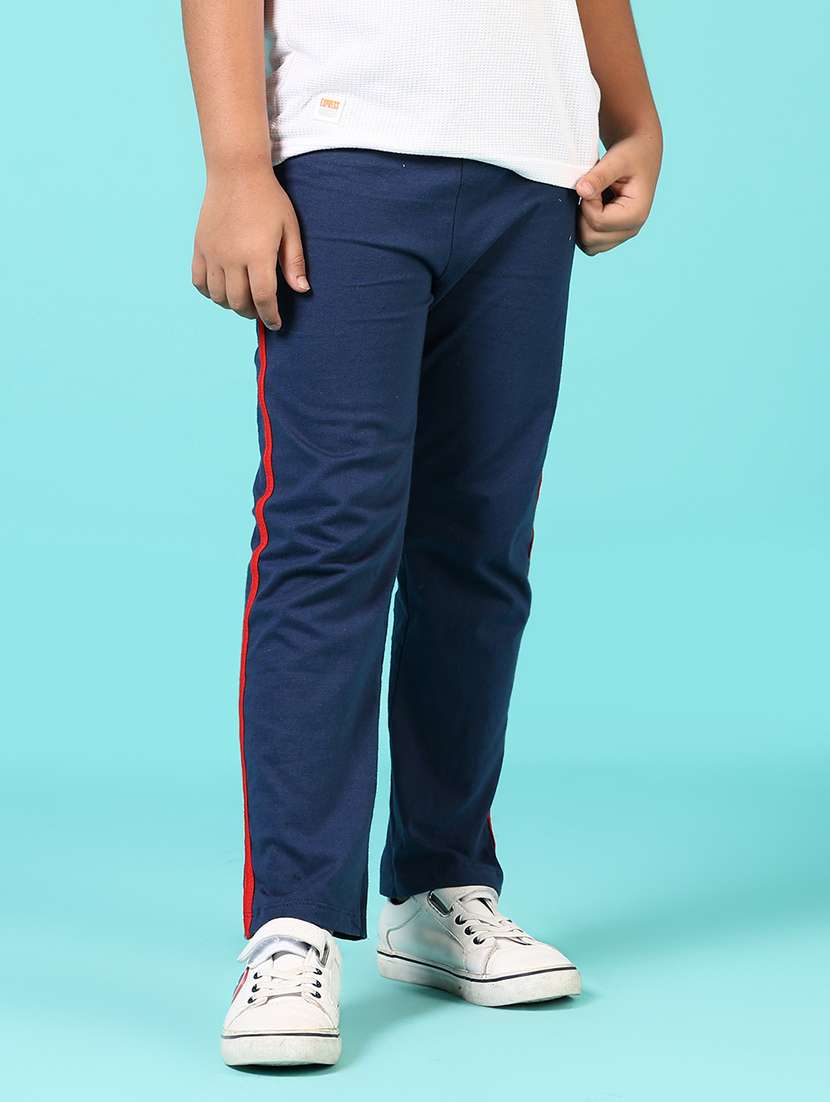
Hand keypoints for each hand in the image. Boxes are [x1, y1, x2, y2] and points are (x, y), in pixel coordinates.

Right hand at [191, 165, 307, 328]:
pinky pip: (199, 281)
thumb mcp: (290, 228)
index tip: (276, 323)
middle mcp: (232, 258)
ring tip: (243, 299)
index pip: (263, 298)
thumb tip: (301, 290)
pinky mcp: (199, 247)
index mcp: (258, 254)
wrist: (236, 171)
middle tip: (261, 310)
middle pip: (239, 302)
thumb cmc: (268, 198)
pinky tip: (222, 289)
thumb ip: (294, 261)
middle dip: (253, 313)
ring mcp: (212, 253)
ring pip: (218, 296)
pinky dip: (209, 292)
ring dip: (232, 304)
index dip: (270, 316)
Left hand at [575, 130, 660, 255]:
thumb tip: (581, 190)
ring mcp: (622, 235)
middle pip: (590, 239)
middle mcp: (631, 230)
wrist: (639, 152)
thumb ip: (599, 176)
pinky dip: (583, 226)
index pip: (598, 222)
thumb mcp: (616, 159)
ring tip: (594, 199)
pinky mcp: (613, 235)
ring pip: (588, 244)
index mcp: (636, 214)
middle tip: (591, 192)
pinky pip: (589, 242)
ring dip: (582, 221)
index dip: (587, 203)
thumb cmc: (631, 153)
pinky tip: (591, 206)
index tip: (591, 184)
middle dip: (583, 214)